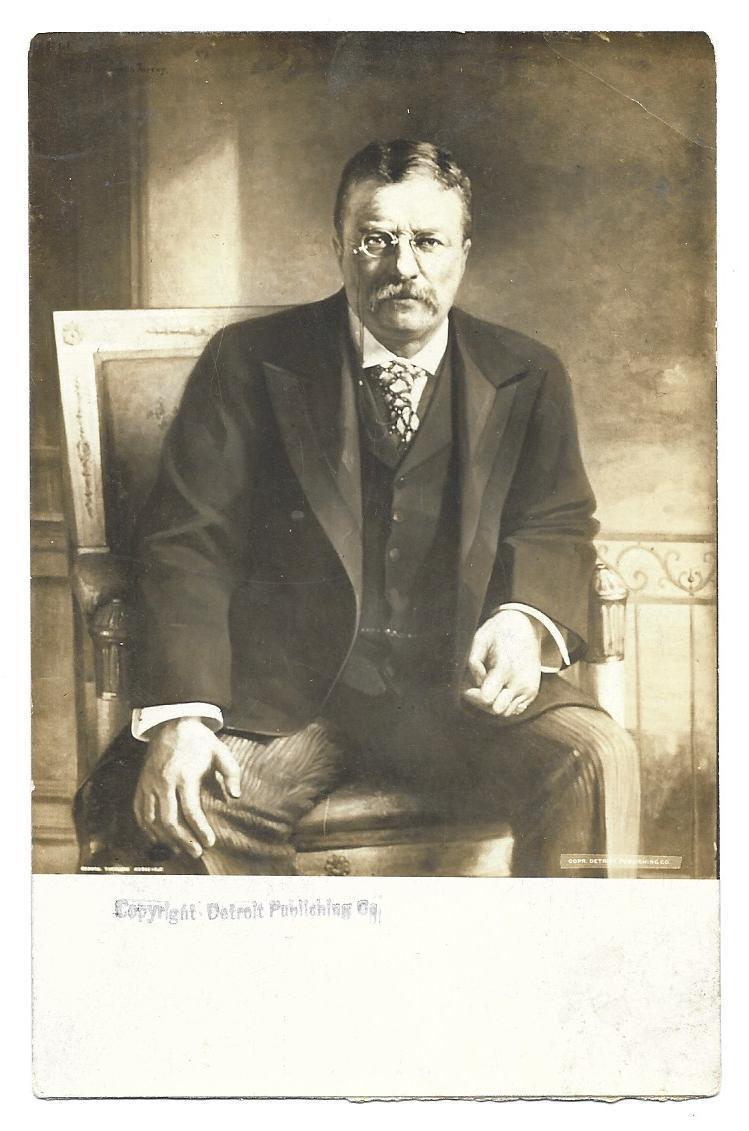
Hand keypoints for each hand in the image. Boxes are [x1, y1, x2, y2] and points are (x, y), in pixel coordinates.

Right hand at [133, 718, 240, 858]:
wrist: (171, 724)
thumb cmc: (199, 742)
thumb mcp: (220, 752)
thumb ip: (231, 773)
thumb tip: (235, 796)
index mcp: (184, 775)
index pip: (190, 810)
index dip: (200, 829)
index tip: (209, 842)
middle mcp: (163, 782)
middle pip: (169, 820)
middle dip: (183, 840)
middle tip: (196, 853)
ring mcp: (149, 785)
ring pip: (152, 820)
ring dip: (165, 839)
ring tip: (181, 849)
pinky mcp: (141, 785)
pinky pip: (139, 812)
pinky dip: (147, 829)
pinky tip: (159, 839)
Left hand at [462, 609, 541, 718]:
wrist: (528, 627)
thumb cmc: (499, 632)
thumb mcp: (480, 638)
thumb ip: (473, 661)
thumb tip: (475, 681)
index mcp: (506, 667)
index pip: (486, 698)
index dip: (472, 695)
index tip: (467, 685)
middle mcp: (520, 682)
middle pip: (495, 709)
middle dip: (480, 702)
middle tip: (474, 688)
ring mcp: (528, 689)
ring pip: (504, 712)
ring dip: (492, 704)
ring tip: (486, 687)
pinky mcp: (532, 693)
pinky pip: (514, 710)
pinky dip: (503, 704)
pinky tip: (497, 689)